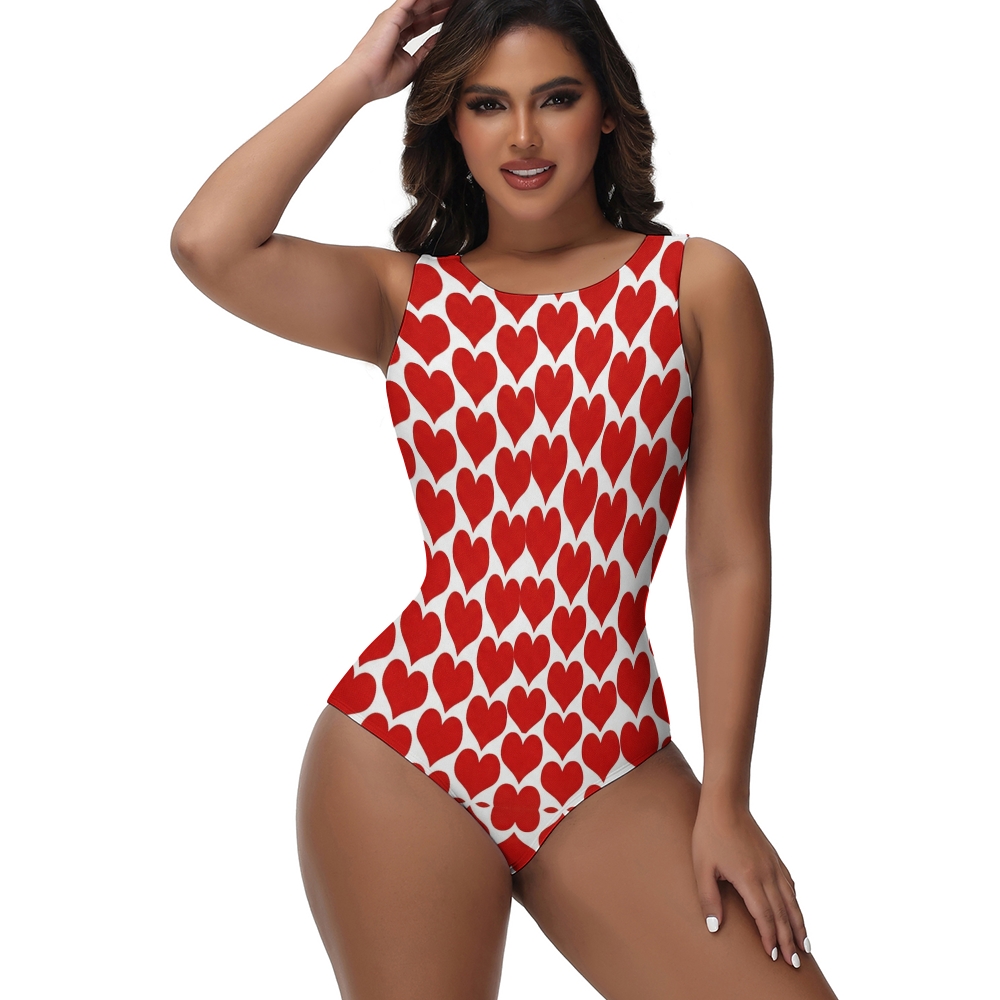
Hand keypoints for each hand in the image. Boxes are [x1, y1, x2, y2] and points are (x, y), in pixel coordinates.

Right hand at [343, 0, 450, 102]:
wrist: (367, 80)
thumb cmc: (384, 79)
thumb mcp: (414, 65)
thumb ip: (426, 51)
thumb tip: (440, 40)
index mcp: (400, 37)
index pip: (423, 22)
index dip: (438, 17)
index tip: (454, 15)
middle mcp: (396, 24)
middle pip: (422, 10)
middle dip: (439, 5)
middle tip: (456, 1)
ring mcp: (393, 18)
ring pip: (418, 2)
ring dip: (434, 0)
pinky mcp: (392, 16)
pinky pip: (411, 0)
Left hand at [691, 793, 809, 966]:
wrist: (725, 804)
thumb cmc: (709, 834)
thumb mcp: (702, 867)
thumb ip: (709, 898)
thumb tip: (715, 927)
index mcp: (749, 878)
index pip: (764, 916)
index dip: (769, 938)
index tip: (773, 957)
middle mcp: (767, 874)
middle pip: (782, 914)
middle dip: (789, 940)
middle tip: (794, 963)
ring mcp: (773, 865)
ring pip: (791, 901)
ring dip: (798, 925)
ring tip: (805, 946)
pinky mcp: (774, 858)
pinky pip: (790, 885)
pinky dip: (795, 903)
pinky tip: (796, 911)